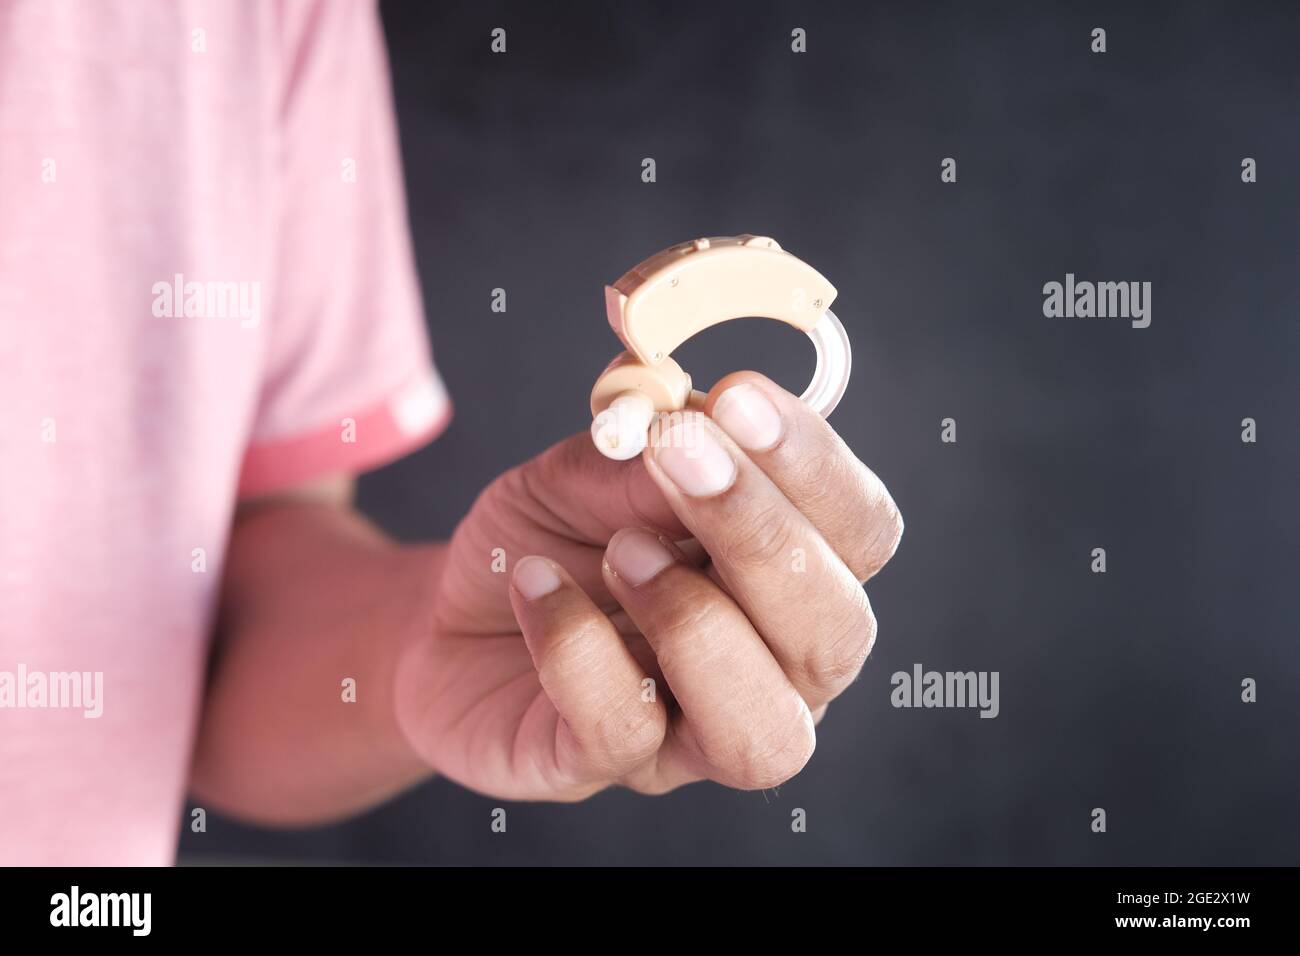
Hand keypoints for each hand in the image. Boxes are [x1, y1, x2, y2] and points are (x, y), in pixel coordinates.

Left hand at [395, 372, 902, 799]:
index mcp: (794, 575)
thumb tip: (699, 424)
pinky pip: (624, 731)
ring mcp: (694, 735)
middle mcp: (773, 668)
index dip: (816, 466)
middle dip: (763, 535)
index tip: (740, 397)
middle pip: (838, 632)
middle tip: (679, 453)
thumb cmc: (549, 537)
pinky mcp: (605, 767)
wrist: (451, 614)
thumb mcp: (588, 468)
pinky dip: (576, 646)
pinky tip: (535, 584)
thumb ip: (649, 450)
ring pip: (766, 730)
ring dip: (695, 622)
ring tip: (620, 552)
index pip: (862, 532)